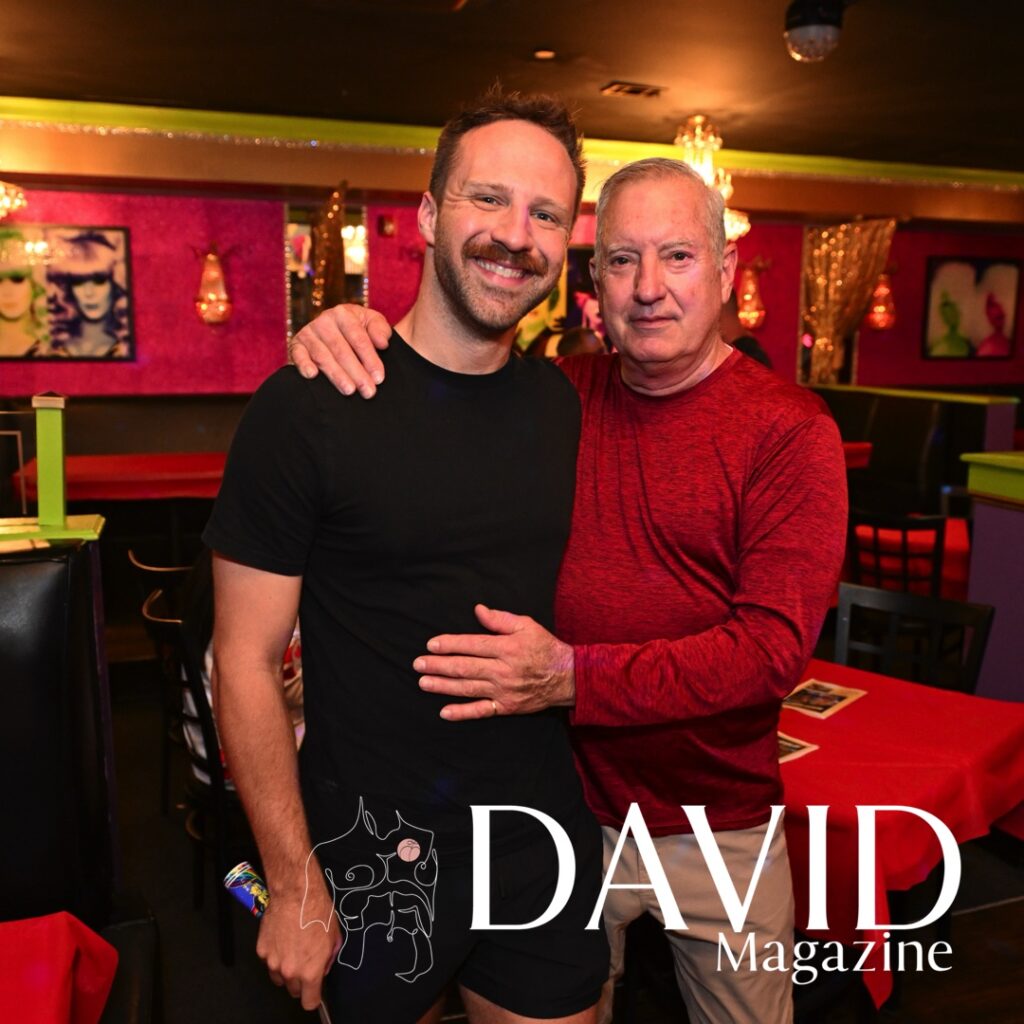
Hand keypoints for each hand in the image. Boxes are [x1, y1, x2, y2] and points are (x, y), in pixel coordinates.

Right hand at [258, 874, 341, 1010]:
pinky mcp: (261, 950)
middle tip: (304, 961)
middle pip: (293, 990)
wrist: (296, 893)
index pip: (309, 1002)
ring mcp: (273, 962)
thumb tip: (322, 968)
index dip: (313, 997)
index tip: (314, 990)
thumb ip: (327, 959)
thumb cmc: (317, 912)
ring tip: (292, 948)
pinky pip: (268, 961)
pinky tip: (282, 937)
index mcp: (310, 971)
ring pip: (279, 977)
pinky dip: (274, 954)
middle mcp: (290, 971)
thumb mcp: (333, 937)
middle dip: (300, 981)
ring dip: (285, 969)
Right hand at [289, 304, 390, 396]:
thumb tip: (382, 343)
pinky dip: (304, 364)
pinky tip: (312, 376)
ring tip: (349, 390)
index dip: (370, 359)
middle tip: (368, 392)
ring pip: (323, 356)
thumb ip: (381, 330)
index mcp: (344, 313)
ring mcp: (308, 333)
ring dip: (336, 375)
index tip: (379, 378)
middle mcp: (324, 321)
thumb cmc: (359, 329)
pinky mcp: (296, 345)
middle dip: (356, 373)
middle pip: (341, 350)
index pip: (358, 338)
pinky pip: (298, 355)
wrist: (336, 331)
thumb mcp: (373, 323)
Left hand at [414, 604, 574, 720]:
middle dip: (438, 666)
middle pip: (464, 667)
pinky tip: (445, 712)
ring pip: (467, 688)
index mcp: (506, 648)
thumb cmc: (545, 648)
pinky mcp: (506, 707)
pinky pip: (481, 711)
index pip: (472, 645)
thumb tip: (478, 610)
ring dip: (443, 686)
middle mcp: (502, 670)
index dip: (449, 644)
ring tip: (423, 683)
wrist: (567, 677)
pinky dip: (462, 712)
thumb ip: (500, 619)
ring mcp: (503, 691)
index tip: (431, 645)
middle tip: (418, 664)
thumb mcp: (526, 625)